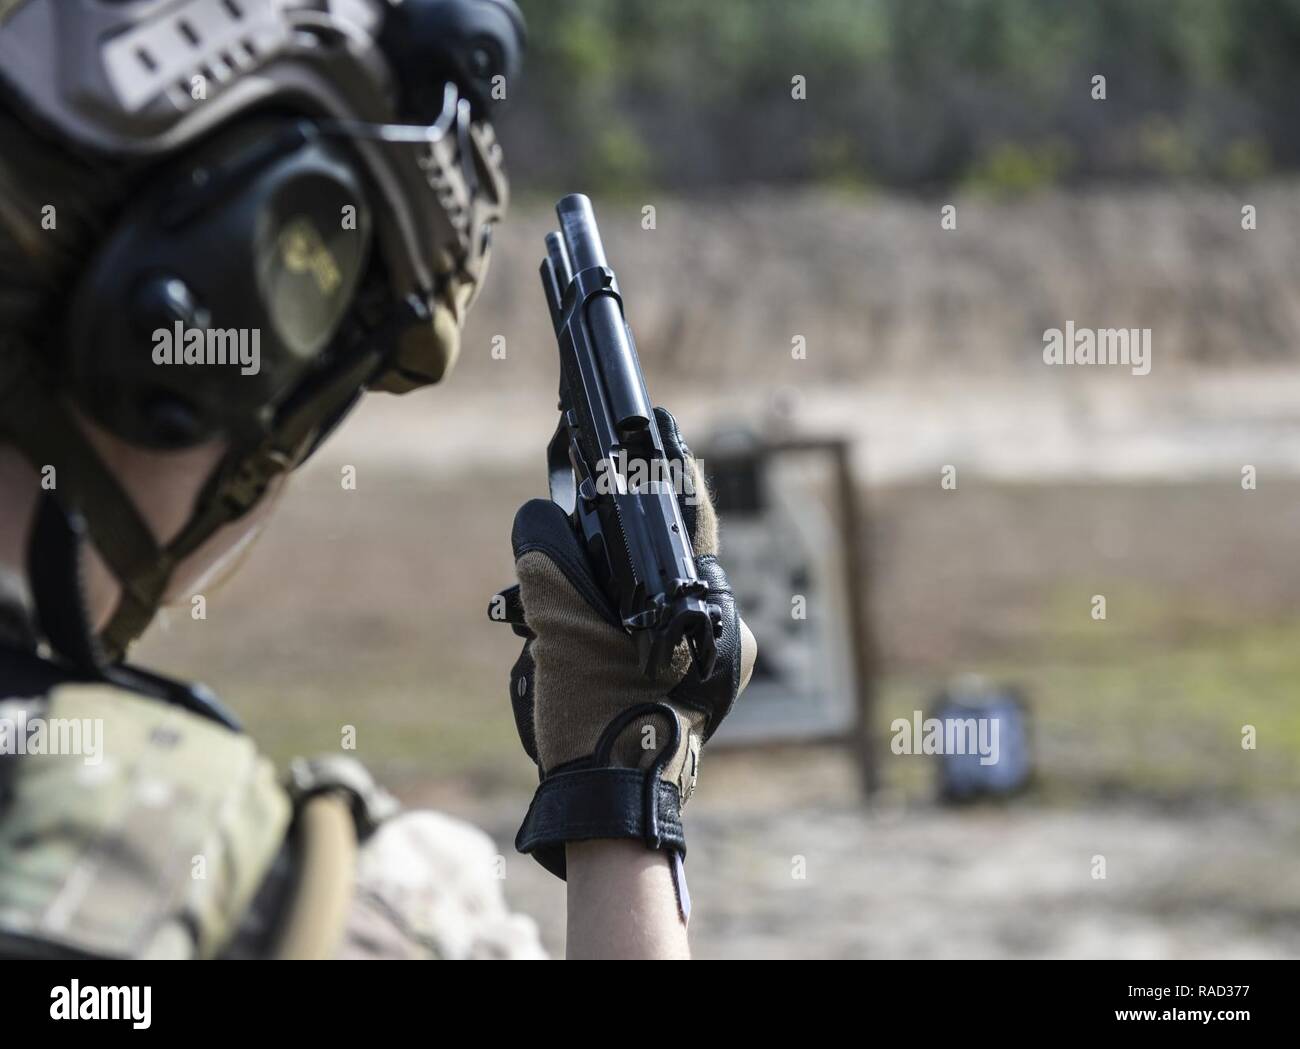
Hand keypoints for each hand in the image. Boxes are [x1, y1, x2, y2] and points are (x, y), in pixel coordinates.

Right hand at [495, 407, 755, 878]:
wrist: (615, 804)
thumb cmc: (596, 720)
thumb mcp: (560, 632)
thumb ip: (550, 561)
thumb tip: (542, 519)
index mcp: (696, 603)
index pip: (686, 512)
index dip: (667, 467)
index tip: (658, 430)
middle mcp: (717, 623)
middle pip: (668, 552)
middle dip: (624, 537)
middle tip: (593, 512)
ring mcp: (712, 655)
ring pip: (657, 593)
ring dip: (615, 586)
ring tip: (573, 600)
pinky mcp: (697, 682)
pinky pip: (657, 629)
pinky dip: (621, 622)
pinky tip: (584, 640)